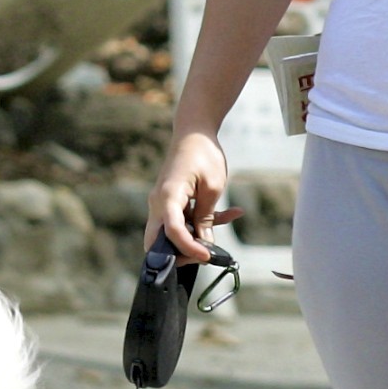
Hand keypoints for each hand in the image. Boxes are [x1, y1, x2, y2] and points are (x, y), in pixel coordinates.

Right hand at [145, 131, 239, 261]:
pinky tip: (230, 213)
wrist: (193, 132)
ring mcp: (162, 204)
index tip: (208, 256)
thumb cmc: (203, 154)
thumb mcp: (212, 186)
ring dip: (195, 236)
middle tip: (204, 253)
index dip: (190, 249)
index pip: (172, 232)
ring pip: (171, 234)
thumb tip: (205, 243)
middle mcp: (159, 203)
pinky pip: (182, 221)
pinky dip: (201, 222)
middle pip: (157, 242)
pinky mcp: (171, 203)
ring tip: (224, 224)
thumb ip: (207, 217)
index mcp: (168, 197)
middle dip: (179, 253)